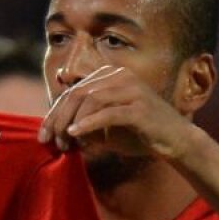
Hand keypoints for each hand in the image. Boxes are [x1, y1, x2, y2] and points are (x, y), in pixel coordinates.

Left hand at [38, 66, 189, 161]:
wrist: (175, 141)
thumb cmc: (140, 134)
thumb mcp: (107, 127)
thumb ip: (86, 124)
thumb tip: (60, 131)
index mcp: (112, 76)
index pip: (74, 90)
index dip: (55, 112)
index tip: (43, 134)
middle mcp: (121, 77)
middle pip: (78, 93)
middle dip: (58, 117)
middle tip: (48, 140)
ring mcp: (132, 90)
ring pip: (90, 101)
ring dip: (71, 123)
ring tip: (63, 143)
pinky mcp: (139, 108)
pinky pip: (107, 113)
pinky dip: (88, 124)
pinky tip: (75, 135)